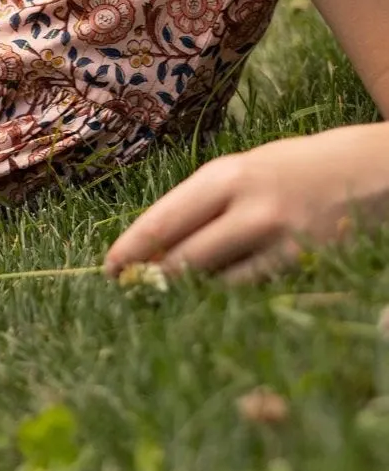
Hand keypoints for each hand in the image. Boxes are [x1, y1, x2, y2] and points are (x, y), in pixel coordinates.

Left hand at [105, 124, 388, 283]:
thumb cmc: (292, 170)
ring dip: (187, 293)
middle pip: (185, 256)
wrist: (370, 170)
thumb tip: (157, 244)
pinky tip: (213, 300)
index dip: (131, 249)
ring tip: (165, 298)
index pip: (164, 220)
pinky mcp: (308, 265)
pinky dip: (228, 296)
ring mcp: (282, 239)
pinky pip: (255, 289)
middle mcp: (250, 206)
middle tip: (130, 291)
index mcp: (225, 176)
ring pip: (218, 280)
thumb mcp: (243, 173)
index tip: (109, 268)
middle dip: (153, 278)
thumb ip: (205, 204)